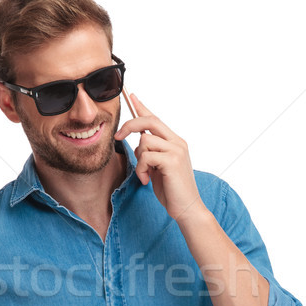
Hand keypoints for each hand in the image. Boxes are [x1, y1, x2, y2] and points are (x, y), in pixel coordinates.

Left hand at [114, 94, 206, 223]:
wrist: (187, 209)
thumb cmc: (172, 191)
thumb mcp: (158, 169)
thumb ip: (151, 154)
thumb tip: (138, 143)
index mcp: (175, 142)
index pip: (155, 119)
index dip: (142, 107)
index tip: (131, 96)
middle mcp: (177, 142)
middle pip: (149, 121)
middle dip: (130, 125)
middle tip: (118, 136)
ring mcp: (176, 150)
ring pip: (144, 141)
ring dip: (139, 161)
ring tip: (145, 176)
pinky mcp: (172, 160)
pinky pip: (145, 156)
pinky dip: (141, 169)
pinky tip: (147, 180)